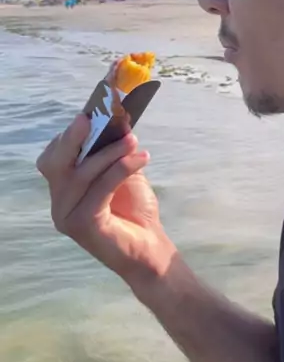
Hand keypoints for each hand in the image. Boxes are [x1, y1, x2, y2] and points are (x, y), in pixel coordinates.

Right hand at [37, 115, 175, 284]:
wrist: (151, 249)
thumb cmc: (135, 210)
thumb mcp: (123, 172)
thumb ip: (114, 151)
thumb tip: (118, 120)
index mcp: (63, 188)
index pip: (54, 156)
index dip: (70, 133)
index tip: (94, 112)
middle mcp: (59, 202)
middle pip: (54, 163)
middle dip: (73, 138)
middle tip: (92, 118)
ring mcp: (67, 216)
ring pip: (81, 174)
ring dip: (109, 152)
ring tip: (133, 140)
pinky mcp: (83, 225)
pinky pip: (100, 189)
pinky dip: (120, 169)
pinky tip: (141, 158)